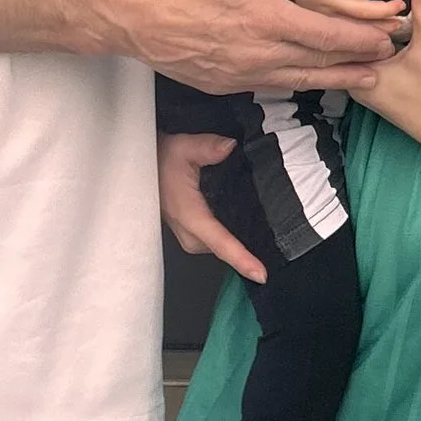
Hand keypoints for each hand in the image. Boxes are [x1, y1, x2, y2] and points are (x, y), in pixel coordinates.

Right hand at [121, 0, 396, 94]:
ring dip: (334, 80)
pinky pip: (271, 86)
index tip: (385, 38)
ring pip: (299, 81)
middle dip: (356, 62)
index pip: (325, 35)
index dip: (360, 39)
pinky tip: (311, 80)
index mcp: (264, 19)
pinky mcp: (225, 86)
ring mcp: (240, 75)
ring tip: (363, 80)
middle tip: (387, 62)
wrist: (133, 14)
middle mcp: (257, 54)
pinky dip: (298, 83)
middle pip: (319, 64)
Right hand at [159, 133, 264, 281]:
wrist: (144, 167)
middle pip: (225, 249)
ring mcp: (189, 238)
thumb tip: (229, 147)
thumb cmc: (162, 159)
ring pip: (221, 247)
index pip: (219, 241)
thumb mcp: (183, 147)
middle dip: (249, 249)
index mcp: (189, 215)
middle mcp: (189, 233)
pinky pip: (217, 243)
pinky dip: (230, 237)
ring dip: (240, 241)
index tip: (260, 274)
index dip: (240, 259)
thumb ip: (207, 147)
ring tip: (264, 227)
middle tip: (277, 237)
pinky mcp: (192, 237)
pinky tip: (244, 224)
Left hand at [356, 0, 420, 160]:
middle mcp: (356, 80)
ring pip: (360, 47)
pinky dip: (377, 38)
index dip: (340, 9)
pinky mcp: (385, 83)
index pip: (337, 36)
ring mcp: (370, 83)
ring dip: (366, 26)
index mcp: (355, 74)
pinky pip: (372, 54)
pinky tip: (387, 22)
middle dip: (352, 14)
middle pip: (346, 41)